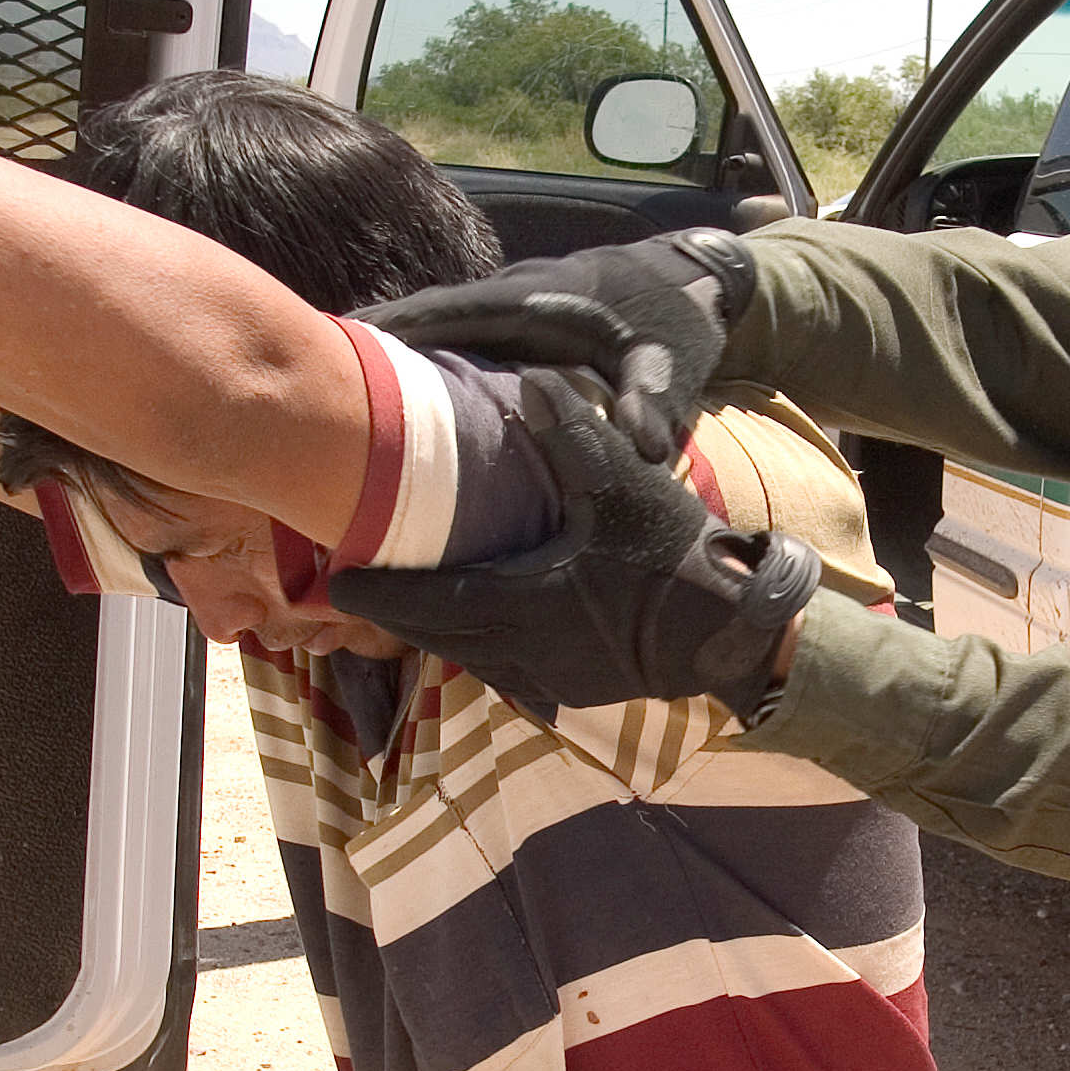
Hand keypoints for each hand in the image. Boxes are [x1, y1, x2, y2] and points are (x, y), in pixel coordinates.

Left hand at [328, 368, 818, 718]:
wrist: (733, 631)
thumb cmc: (676, 556)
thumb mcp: (625, 486)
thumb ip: (571, 434)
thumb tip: (529, 380)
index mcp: (523, 604)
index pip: (428, 602)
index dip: (380, 591)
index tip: (336, 578)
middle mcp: (524, 651)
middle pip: (437, 635)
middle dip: (395, 613)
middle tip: (354, 586)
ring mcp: (548, 678)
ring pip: (469, 657)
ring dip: (435, 631)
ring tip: (403, 602)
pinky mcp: (572, 690)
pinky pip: (505, 670)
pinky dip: (478, 646)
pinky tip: (474, 622)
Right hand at [351, 229, 754, 463]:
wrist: (693, 287)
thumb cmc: (677, 328)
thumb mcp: (672, 366)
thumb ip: (655, 404)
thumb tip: (645, 446)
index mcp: (539, 303)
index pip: (452, 311)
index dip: (398, 327)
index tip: (343, 341)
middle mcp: (513, 298)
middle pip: (427, 321)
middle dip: (374, 345)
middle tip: (309, 375)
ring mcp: (510, 309)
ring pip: (439, 332)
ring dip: (393, 356)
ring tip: (335, 395)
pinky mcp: (515, 324)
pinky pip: (458, 342)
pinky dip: (424, 363)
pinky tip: (393, 400)